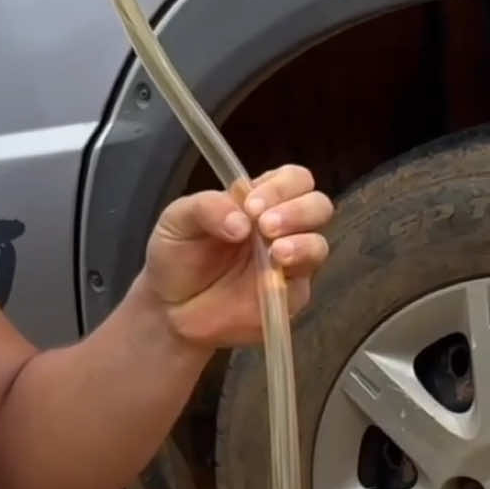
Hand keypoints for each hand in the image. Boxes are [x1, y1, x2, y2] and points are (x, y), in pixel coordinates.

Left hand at [142, 165, 331, 348]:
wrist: (170, 308)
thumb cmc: (177, 256)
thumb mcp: (177, 220)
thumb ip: (206, 207)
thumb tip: (242, 222)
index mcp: (260, 200)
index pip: (293, 180)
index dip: (281, 187)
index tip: (252, 205)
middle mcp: (282, 227)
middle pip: (318, 205)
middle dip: (298, 210)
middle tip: (265, 225)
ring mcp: (289, 262)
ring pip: (319, 243)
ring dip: (303, 242)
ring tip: (275, 251)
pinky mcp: (288, 296)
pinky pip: (304, 284)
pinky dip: (292, 277)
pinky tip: (270, 279)